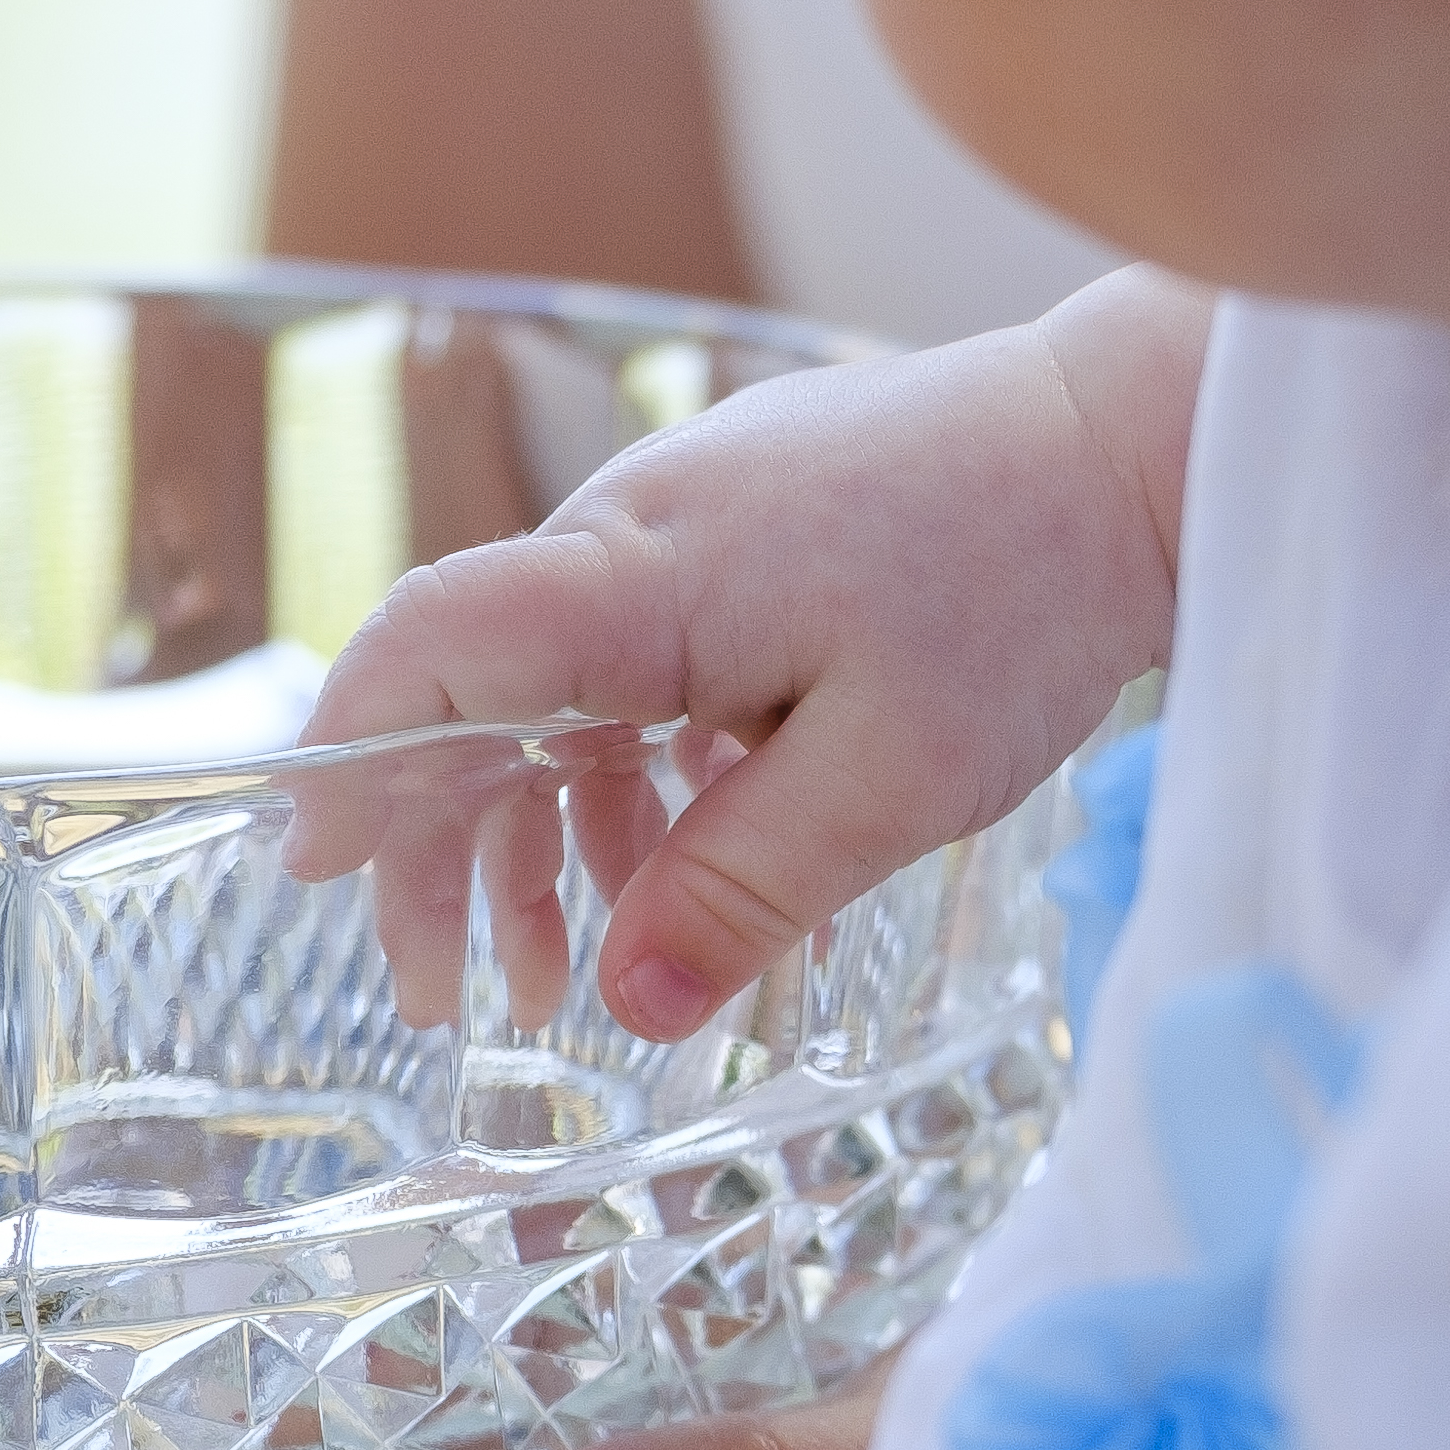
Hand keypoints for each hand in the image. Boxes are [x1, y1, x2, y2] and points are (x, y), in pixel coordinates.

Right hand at [292, 270, 1204, 1042]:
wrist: (1129, 444)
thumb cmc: (1023, 592)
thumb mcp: (894, 780)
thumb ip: (746, 889)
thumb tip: (626, 1005)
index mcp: (646, 577)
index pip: (432, 642)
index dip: (353, 753)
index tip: (320, 865)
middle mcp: (636, 532)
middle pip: (469, 685)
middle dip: (435, 846)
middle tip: (437, 993)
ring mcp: (685, 524)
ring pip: (551, 684)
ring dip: (532, 826)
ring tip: (545, 974)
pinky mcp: (740, 535)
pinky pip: (629, 660)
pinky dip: (617, 772)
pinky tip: (649, 874)